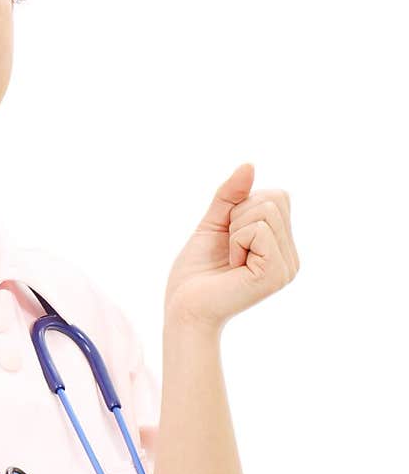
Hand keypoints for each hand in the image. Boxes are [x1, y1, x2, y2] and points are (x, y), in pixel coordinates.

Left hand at [164, 162, 299, 330]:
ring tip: (231, 259)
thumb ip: (230, 195)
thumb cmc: (196, 273)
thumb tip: (249, 165)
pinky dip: (236, 241)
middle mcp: (290, 256)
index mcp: (281, 244)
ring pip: (267, 210)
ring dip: (236, 229)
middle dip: (239, 215)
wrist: (183, 308)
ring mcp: (287, 266)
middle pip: (274, 198)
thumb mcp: (213, 223)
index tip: (229, 236)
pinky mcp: (276, 274)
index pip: (277, 195)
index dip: (243, 206)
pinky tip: (233, 267)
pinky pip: (260, 229)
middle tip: (229, 248)